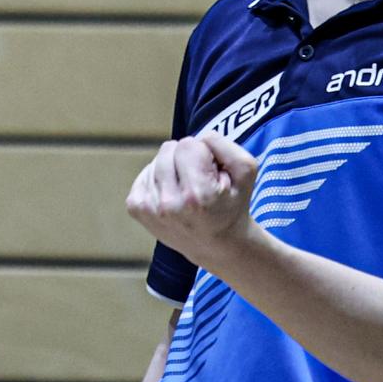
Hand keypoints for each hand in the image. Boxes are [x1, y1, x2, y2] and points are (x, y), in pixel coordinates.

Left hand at [126, 131, 259, 270]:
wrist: (215, 245)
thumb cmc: (232, 204)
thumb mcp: (247, 172)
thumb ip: (226, 145)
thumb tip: (200, 137)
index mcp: (197, 195)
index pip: (189, 143)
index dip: (204, 152)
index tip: (212, 173)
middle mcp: (169, 204)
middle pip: (169, 148)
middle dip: (186, 158)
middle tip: (199, 182)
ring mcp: (148, 207)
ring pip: (157, 160)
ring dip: (173, 169)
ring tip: (187, 190)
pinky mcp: (135, 208)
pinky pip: (145, 172)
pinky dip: (159, 179)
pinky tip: (173, 194)